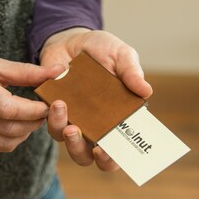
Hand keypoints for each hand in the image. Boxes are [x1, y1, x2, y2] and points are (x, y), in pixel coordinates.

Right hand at [0, 53, 63, 151]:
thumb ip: (28, 71)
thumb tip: (61, 70)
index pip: (10, 109)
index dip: (34, 110)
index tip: (48, 105)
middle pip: (10, 128)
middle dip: (34, 122)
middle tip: (44, 112)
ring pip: (6, 142)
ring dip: (26, 132)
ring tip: (32, 118)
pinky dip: (14, 139)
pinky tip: (18, 126)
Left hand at [41, 28, 152, 170]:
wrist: (73, 40)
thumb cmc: (102, 50)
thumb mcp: (121, 55)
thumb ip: (132, 72)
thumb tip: (147, 91)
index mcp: (117, 116)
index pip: (119, 147)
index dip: (114, 157)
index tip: (107, 150)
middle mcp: (95, 124)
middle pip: (90, 155)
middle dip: (87, 154)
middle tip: (88, 141)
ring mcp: (74, 119)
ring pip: (68, 143)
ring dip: (67, 136)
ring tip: (66, 113)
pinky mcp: (55, 111)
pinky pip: (52, 124)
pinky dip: (52, 117)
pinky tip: (56, 101)